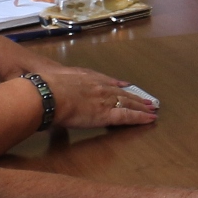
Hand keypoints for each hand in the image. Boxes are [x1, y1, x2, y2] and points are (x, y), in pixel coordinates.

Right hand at [29, 65, 159, 129]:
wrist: (47, 94)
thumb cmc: (46, 89)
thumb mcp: (53, 80)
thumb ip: (58, 85)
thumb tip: (50, 90)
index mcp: (86, 79)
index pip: (107, 82)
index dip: (118, 85)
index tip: (126, 86)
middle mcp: (99, 87)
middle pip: (121, 92)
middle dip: (135, 96)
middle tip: (146, 100)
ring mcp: (105, 99)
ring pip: (128, 103)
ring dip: (141, 106)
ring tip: (151, 108)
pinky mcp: (107, 114)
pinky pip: (128, 116)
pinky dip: (140, 117)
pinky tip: (150, 118)